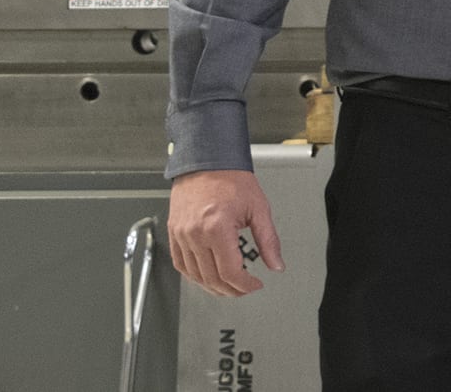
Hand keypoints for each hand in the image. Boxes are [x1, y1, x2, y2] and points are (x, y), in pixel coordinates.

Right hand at [168, 169, 285, 297]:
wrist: (207, 161)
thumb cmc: (231, 178)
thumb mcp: (258, 208)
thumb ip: (268, 240)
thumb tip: (276, 264)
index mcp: (217, 228)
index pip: (230, 272)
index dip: (245, 285)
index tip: (255, 285)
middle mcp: (195, 234)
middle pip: (212, 278)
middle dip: (232, 290)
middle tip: (245, 288)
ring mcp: (181, 235)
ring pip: (195, 276)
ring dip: (213, 287)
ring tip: (229, 286)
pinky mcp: (174, 234)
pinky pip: (180, 264)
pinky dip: (194, 276)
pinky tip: (207, 277)